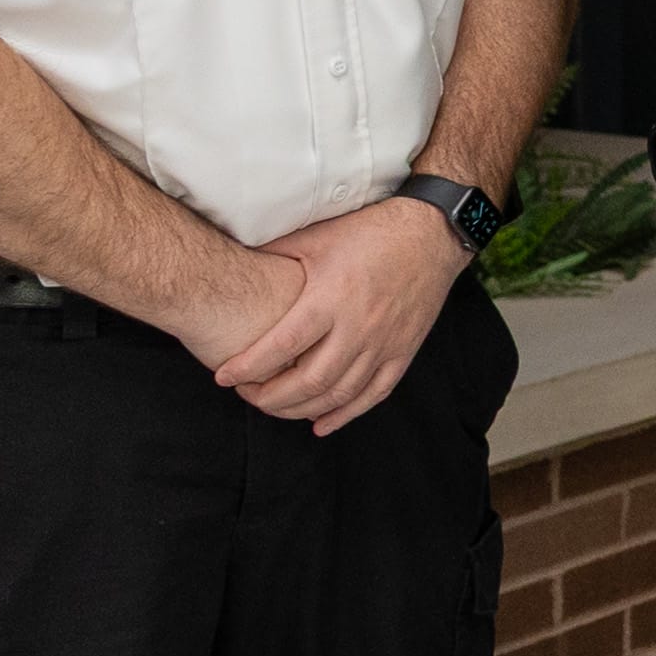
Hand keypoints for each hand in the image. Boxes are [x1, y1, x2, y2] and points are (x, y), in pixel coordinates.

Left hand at [213, 192, 466, 433]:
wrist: (432, 232)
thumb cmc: (371, 231)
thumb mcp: (318, 236)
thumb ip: (276, 252)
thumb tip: (232, 260)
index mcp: (331, 297)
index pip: (282, 345)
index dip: (248, 367)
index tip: (223, 377)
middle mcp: (359, 326)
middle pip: (308, 381)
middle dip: (270, 398)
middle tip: (246, 394)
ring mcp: (384, 343)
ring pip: (339, 394)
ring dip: (301, 409)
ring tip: (274, 407)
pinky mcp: (403, 351)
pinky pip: (373, 394)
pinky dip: (345, 415)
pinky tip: (320, 424)